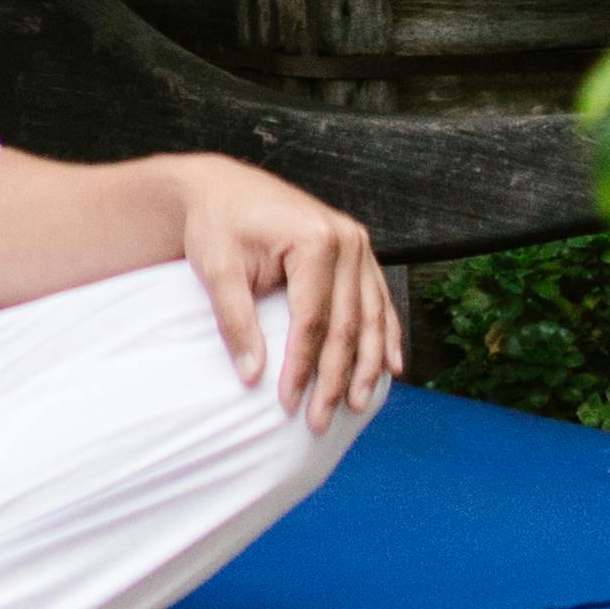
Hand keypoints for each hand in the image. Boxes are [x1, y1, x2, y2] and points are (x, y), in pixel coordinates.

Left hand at [164, 158, 401, 433]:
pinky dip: (386, 335)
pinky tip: (392, 367)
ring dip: (367, 365)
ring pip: (371, 316)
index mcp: (314, 240)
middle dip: (335, 378)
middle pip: (347, 324)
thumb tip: (252, 378)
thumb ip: (235, 323)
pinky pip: (377, 299)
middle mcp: (346, 240)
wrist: (222, 188)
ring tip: (357, 405)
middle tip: (320, 420)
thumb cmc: (217, 225)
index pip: (312, 320)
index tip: (289, 405)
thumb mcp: (218, 271)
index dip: (302, 367)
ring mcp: (357, 244)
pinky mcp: (357, 251)